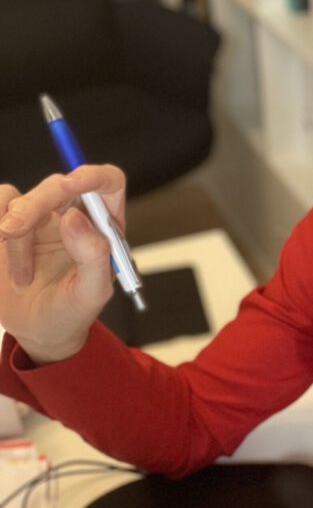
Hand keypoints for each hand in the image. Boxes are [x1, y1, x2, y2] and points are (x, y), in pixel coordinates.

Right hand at [0, 165, 125, 363]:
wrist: (36, 332)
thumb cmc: (71, 312)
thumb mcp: (91, 294)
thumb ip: (93, 256)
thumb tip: (76, 218)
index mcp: (103, 225)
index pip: (107, 182)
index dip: (93, 176)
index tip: (72, 183)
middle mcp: (73, 214)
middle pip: (57, 186)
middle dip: (33, 205)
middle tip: (11, 231)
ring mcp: (39, 218)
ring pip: (19, 200)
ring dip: (13, 235)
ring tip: (22, 278)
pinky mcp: (8, 225)